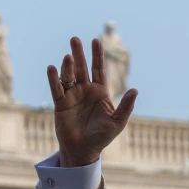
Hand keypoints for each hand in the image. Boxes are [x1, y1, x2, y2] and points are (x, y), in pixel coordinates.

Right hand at [46, 37, 137, 166]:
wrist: (84, 149)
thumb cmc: (102, 136)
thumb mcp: (118, 121)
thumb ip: (126, 106)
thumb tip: (135, 90)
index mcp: (100, 92)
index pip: (98, 70)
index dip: (97, 56)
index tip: (96, 41)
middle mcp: (85, 90)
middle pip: (81, 68)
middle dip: (79, 54)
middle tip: (75, 39)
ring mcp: (72, 96)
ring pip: (69, 76)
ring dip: (68, 66)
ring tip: (69, 56)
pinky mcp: (60, 104)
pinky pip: (56, 89)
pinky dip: (54, 79)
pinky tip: (53, 68)